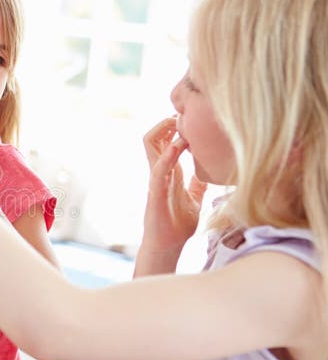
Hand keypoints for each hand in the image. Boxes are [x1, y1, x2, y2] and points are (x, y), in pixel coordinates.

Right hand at [141, 117, 207, 254]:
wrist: (169, 245)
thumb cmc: (179, 225)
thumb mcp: (195, 198)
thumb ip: (198, 183)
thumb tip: (209, 171)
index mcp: (169, 172)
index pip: (165, 141)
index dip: (174, 126)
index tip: (191, 117)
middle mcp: (160, 171)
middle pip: (154, 137)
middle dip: (166, 122)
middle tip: (182, 113)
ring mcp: (156, 180)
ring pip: (150, 145)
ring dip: (163, 131)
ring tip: (178, 123)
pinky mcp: (155, 191)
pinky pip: (158, 168)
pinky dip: (168, 154)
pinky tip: (180, 144)